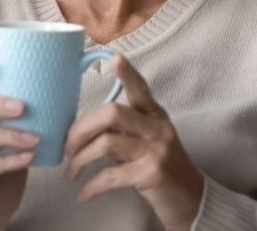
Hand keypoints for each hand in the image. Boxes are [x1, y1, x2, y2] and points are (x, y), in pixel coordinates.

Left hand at [63, 56, 202, 230]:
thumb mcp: (143, 142)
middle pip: (112, 113)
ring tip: (71, 173)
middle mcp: (157, 128)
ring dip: (81, 159)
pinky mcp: (151, 174)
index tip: (114, 57)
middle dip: (81, 129)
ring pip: (107, 142)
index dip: (128, 74)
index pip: (140, 89)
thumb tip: (79, 130)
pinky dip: (92, 186)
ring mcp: (156, 150)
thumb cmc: (158, 166)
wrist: (189, 198)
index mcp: (154, 115)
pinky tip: (83, 194)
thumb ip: (119, 131)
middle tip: (67, 148)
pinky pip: (112, 175)